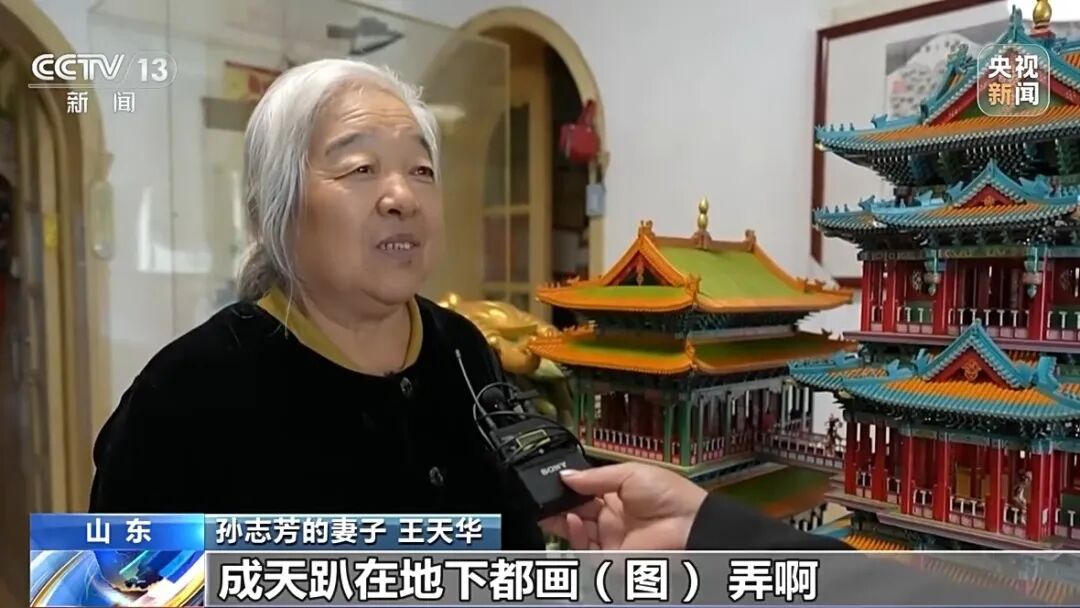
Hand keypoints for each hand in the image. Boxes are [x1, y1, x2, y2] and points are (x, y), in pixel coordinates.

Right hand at [540, 462, 707, 549]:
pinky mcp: (610, 559)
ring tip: (554, 504)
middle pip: (576, 513)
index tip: (554, 480)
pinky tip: (572, 519)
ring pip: (574, 532)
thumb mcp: (630, 473)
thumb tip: (566, 475)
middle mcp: (612, 519)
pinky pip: (583, 549)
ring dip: (561, 519)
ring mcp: (610, 540)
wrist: (690, 526)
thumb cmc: (670, 496)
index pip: (585, 493)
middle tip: (545, 493)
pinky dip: (572, 535)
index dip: (569, 488)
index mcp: (618, 496)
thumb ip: (595, 477)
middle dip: (559, 504)